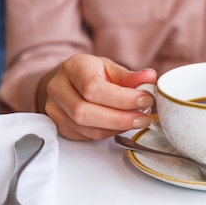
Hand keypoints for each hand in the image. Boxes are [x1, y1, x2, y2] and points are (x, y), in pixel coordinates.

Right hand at [38, 54, 156, 139]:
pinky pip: (88, 136)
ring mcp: (55, 110)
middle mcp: (58, 88)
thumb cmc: (90, 73)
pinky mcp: (60, 126)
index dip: (122, 98)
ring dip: (118, 128)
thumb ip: (130, 76)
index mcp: (73, 68)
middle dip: (120, 118)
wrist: (68, 82)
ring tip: (137, 120)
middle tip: (144, 117)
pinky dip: (110, 133)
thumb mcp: (110, 68)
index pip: (93, 87)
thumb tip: (150, 77)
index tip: (145, 99)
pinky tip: (122, 125)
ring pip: (88, 129)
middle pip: (86, 112)